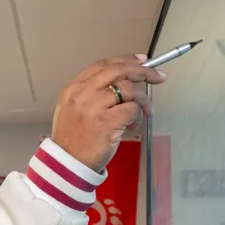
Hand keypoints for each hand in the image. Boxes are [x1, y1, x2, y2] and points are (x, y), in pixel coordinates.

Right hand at [51, 55, 167, 172]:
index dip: (126, 60)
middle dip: (143, 71)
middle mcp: (82, 94)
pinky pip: (133, 109)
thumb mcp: (73, 109)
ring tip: (144, 112)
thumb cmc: (73, 139)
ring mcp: (94, 107)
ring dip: (143, 100)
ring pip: (130, 89)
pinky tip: (132, 126)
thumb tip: (125, 79)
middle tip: (158, 77)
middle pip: (118, 71)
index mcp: (73, 89)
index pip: (103, 65)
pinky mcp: (107, 122)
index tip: (142, 60)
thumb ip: (92, 92)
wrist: (67, 164)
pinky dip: (138, 116)